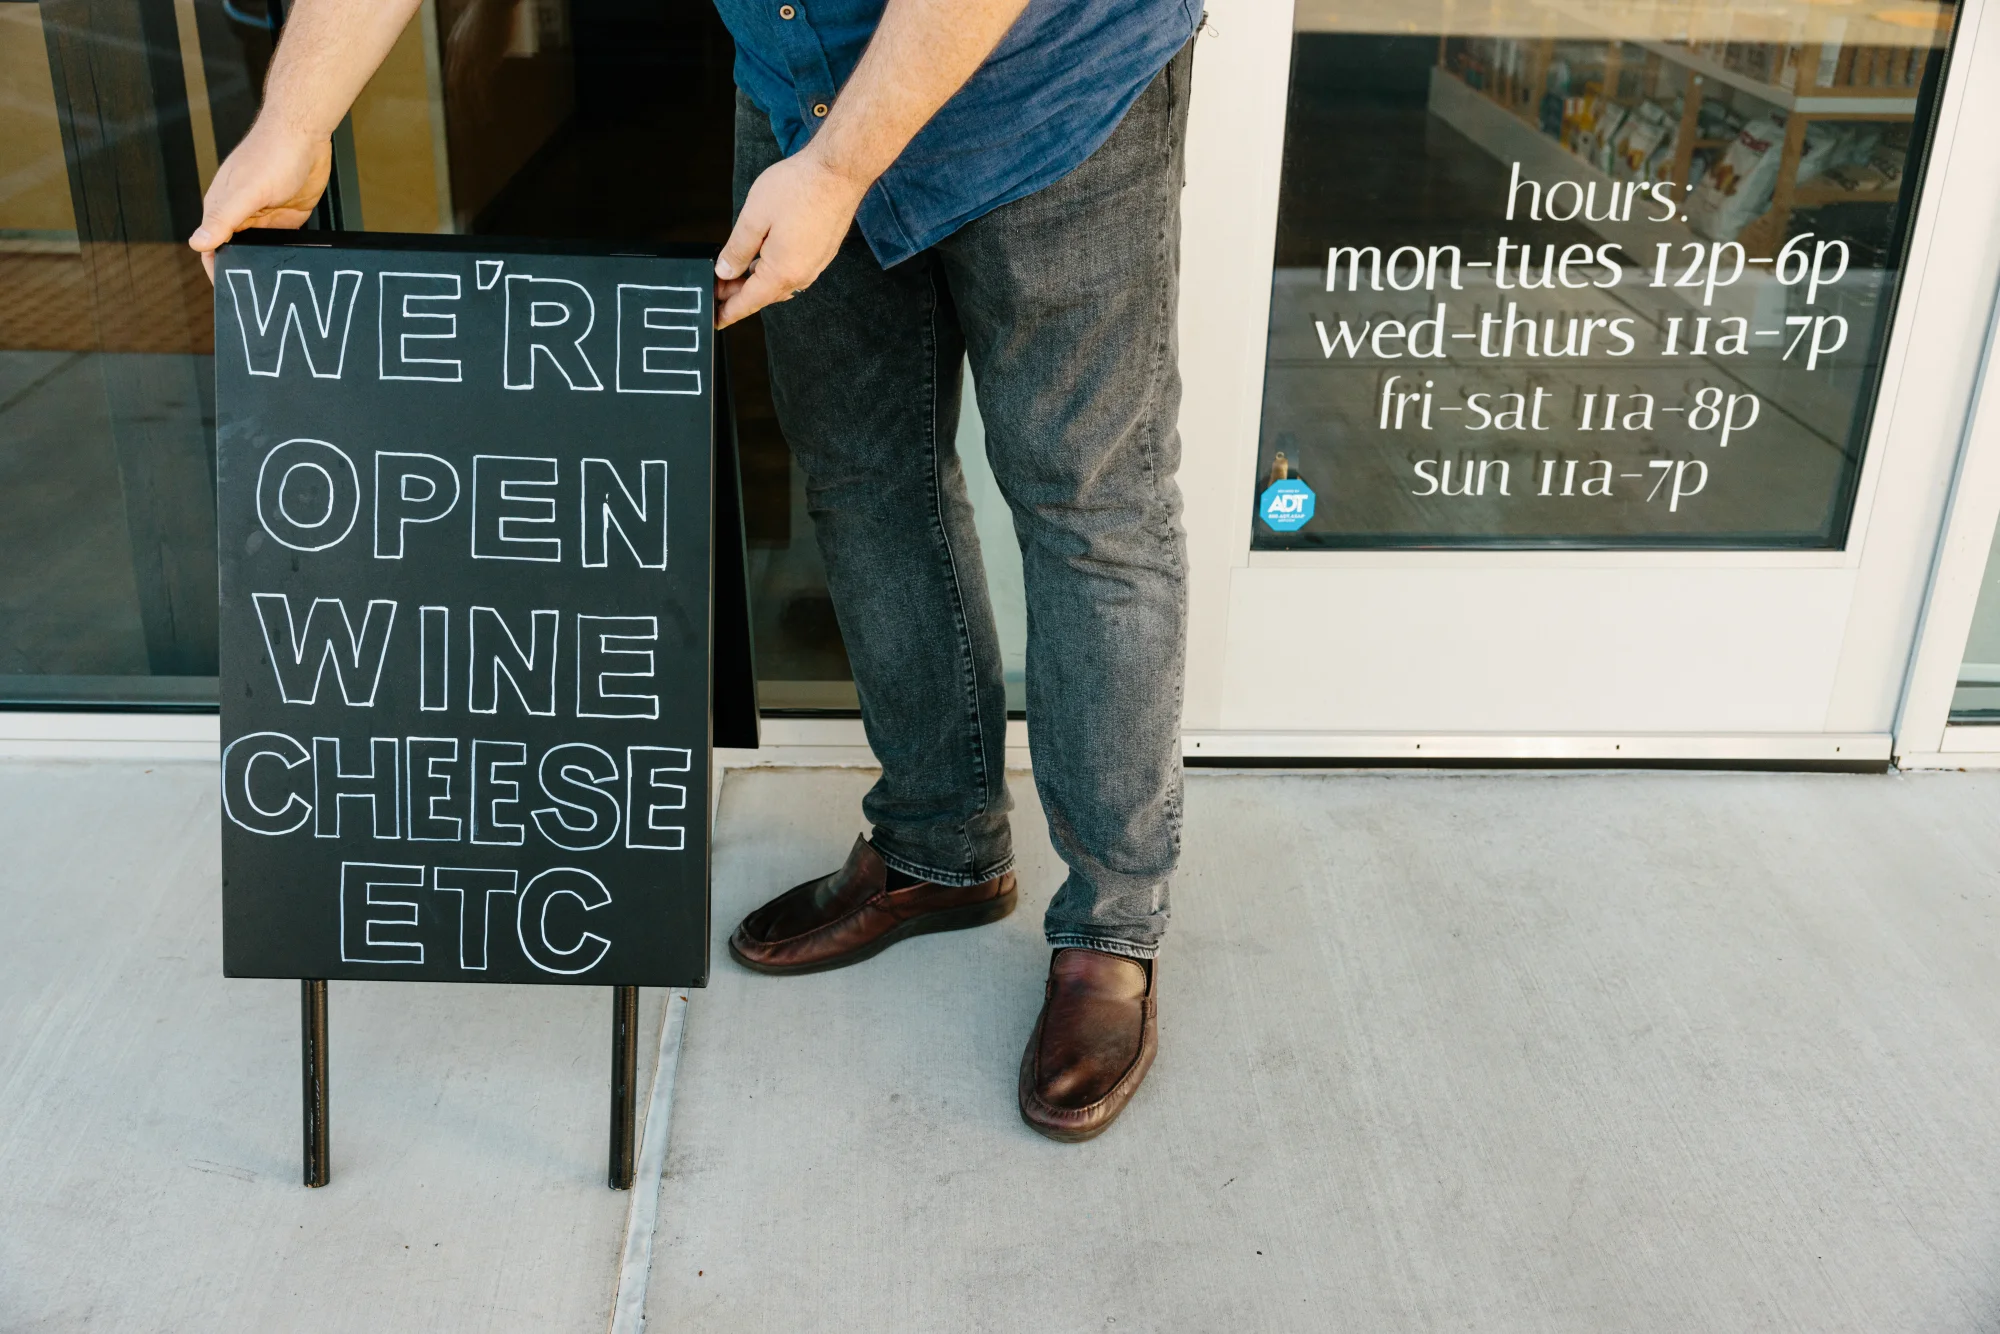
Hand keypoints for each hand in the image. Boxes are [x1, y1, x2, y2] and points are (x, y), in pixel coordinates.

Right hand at [187, 122, 332, 280]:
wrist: (304, 134)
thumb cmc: (271, 154)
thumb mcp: (246, 192)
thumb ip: (224, 219)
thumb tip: (198, 243)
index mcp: (222, 207)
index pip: (211, 246)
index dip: (216, 269)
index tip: (227, 292)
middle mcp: (241, 213)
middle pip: (236, 251)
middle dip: (242, 270)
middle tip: (256, 297)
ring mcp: (264, 215)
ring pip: (260, 248)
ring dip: (264, 263)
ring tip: (275, 287)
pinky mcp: (287, 215)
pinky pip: (282, 241)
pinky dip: (284, 253)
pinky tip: (291, 266)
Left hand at [714, 146, 869, 328]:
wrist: (839, 172)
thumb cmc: (799, 188)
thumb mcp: (754, 218)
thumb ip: (737, 250)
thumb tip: (725, 271)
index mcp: (782, 272)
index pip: (749, 302)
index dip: (728, 311)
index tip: (716, 319)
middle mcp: (802, 275)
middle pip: (764, 295)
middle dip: (739, 294)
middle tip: (718, 285)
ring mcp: (816, 265)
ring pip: (780, 283)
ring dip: (757, 281)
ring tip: (737, 271)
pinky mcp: (823, 252)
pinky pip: (794, 271)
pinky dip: (774, 271)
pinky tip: (764, 257)